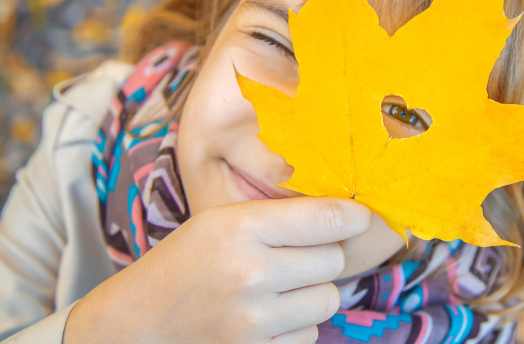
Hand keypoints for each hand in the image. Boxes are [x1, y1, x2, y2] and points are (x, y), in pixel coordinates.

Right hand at [63, 197, 370, 343]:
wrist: (138, 324)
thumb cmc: (186, 264)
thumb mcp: (221, 223)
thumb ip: (280, 216)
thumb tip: (351, 215)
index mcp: (240, 228)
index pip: (328, 219)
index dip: (354, 217)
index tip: (362, 218)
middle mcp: (250, 273)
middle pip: (334, 260)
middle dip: (323, 258)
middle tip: (293, 259)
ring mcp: (254, 319)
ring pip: (328, 300)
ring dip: (311, 295)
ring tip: (275, 290)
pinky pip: (309, 335)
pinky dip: (296, 327)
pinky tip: (265, 318)